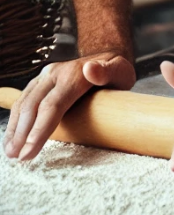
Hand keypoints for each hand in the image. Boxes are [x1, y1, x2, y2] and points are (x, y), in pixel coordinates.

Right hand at [3, 51, 135, 159]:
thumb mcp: (121, 70)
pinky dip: (16, 120)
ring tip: (10, 152)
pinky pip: (23, 100)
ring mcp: (45, 77)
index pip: (52, 105)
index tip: (29, 152)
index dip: (39, 130)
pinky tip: (12, 137)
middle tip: (17, 157)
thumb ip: (108, 71)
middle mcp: (55, 73)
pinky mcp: (40, 82)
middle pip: (33, 105)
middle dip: (23, 133)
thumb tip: (91, 69)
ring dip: (15, 128)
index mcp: (74, 74)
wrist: (107, 56)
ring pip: (24, 102)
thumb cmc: (116, 70)